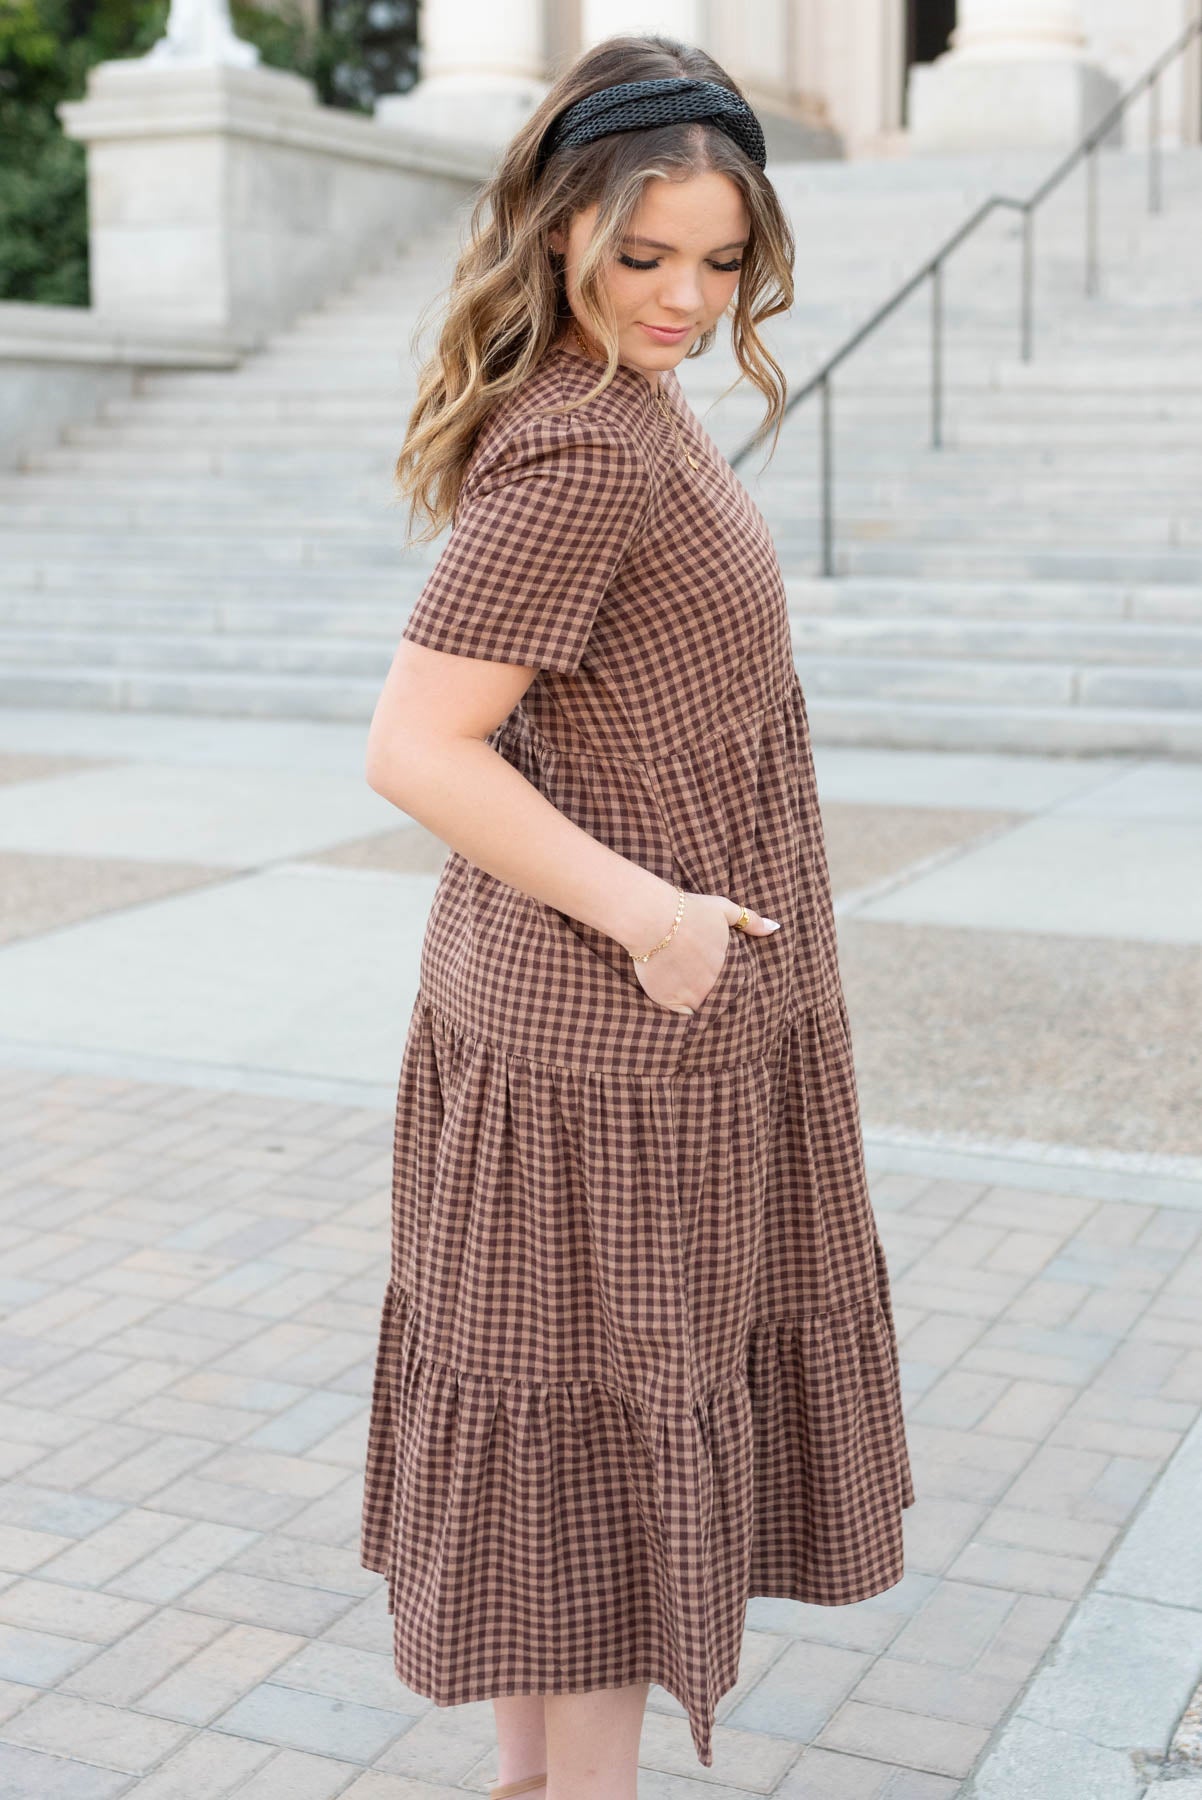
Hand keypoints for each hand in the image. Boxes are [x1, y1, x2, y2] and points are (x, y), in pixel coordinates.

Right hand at [629, 890, 781, 1014]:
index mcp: (729, 965)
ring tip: (699, 1015)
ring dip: (699, 1008)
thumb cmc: (688, 911)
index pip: (736, 986)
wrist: (654, 918)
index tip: (726, 988)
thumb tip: (774, 927)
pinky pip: (680, 1019)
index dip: (731, 988)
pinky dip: (680, 1018)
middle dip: (716, 1000)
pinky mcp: (670, 1001)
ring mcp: (692, 995)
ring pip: (701, 1010)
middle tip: (706, 996)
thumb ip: (749, 920)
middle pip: (719, 999)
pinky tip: (679, 1015)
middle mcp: (714, 984)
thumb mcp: (723, 909)